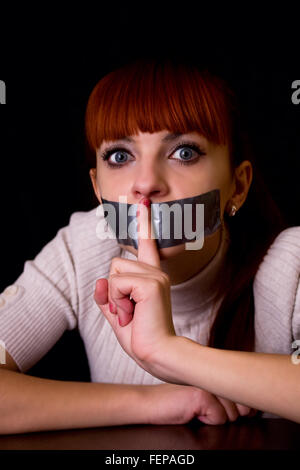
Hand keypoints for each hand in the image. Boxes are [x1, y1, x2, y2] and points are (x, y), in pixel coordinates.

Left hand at [93, 197, 175, 367]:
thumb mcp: (117, 315)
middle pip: (115, 264)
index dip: (144, 223)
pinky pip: (116, 283)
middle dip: (112, 290)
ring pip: (114, 272)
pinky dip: (116, 301)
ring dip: (114, 297)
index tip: (143, 202)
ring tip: (131, 313)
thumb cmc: (141, 337)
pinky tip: (132, 313)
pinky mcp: (151, 283)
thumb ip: (107, 297)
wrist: (157, 354)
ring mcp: (155, 276)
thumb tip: (99, 281)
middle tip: (128, 312)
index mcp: (151, 277)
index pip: (146, 245)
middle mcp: (156, 272)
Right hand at [145, 384, 257, 425]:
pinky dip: (206, 421)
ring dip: (215, 419)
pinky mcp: (202, 394)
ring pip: (231, 415)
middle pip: (241, 408)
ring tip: (196, 409)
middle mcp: (215, 375)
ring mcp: (209, 383)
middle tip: (204, 408)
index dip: (243, 408)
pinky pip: (219, 419)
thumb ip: (226, 399)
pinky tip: (191, 411)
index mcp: (216, 373)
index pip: (245, 395)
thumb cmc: (176, 403)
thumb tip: (251, 410)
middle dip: (226, 416)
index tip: (226, 408)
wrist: (150, 403)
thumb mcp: (204, 400)